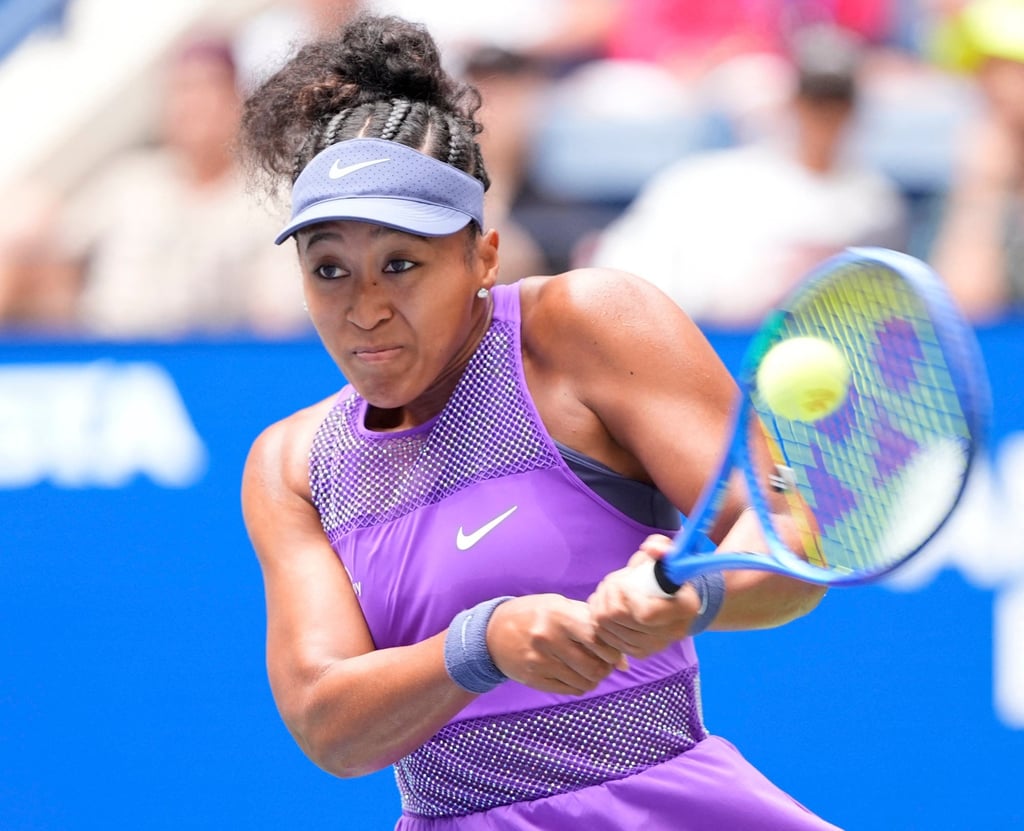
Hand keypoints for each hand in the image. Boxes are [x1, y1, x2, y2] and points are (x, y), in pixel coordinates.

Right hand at [486, 594, 627, 695]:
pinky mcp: (534, 679)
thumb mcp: (561, 607)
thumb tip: (624, 661)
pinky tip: (575, 675)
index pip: (597, 637)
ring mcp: (540, 661)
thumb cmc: (535, 615)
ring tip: (590, 669)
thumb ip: (592, 626)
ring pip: (584, 682)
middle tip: (604, 663)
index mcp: (558, 615)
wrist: (493, 632)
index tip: (613, 650)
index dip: (612, 648)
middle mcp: (548, 638)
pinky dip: (580, 686)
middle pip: (594, 665)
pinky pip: (570, 690)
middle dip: (606, 668)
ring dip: (594, 679)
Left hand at [587, 534, 701, 658]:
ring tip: (608, 592)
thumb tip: (651, 548)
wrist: (673, 599)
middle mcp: (672, 632)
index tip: (624, 581)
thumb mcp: (666, 554)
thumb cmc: (667, 573)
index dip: (625, 595)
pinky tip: (607, 607)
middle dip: (608, 594)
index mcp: (685, 607)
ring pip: (607, 627)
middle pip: (620, 619)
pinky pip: (605, 637)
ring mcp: (655, 646)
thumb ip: (661, 546)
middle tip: (612, 582)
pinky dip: (599, 619)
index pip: (645, 613)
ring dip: (600, 604)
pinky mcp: (639, 652)